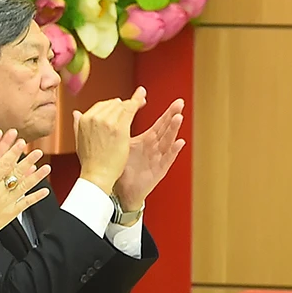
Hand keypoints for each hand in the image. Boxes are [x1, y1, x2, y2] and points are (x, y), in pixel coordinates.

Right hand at [0, 140, 50, 263]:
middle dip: (28, 161)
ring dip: (37, 176)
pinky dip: (36, 197)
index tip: (20, 144)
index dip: (12, 153)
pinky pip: (26, 203)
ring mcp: (7, 202)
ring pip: (25, 186)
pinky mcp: (11, 212)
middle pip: (17, 173)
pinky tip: (45, 191)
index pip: (2, 164)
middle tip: (37, 152)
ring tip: (46, 167)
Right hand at [74, 89, 145, 193]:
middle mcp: (94, 118)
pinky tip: (142, 101)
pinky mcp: (120, 127)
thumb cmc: (91, 162)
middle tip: (135, 102)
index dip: (113, 104)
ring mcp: (107, 122)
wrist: (97, 174)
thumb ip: (77, 124)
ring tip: (141, 101)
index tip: (121, 104)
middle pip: (113, 103)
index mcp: (84, 120)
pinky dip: (138, 103)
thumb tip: (76, 113)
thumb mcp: (78, 141)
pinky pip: (130, 109)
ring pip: (123, 105)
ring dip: (133, 103)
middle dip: (124, 103)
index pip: (101, 105)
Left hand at [112, 97, 184, 211]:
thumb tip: (112, 113)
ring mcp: (158, 159)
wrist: (121, 191)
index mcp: (147, 141)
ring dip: (174, 129)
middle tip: (180, 103)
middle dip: (173, 115)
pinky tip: (179, 143)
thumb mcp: (122, 145)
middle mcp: (155, 148)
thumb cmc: (122, 169)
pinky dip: (174, 151)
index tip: (175, 101)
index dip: (166, 112)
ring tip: (178, 117)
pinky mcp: (159, 170)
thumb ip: (121, 129)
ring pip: (168, 141)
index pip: (159, 124)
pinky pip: (168, 159)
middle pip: (166, 129)